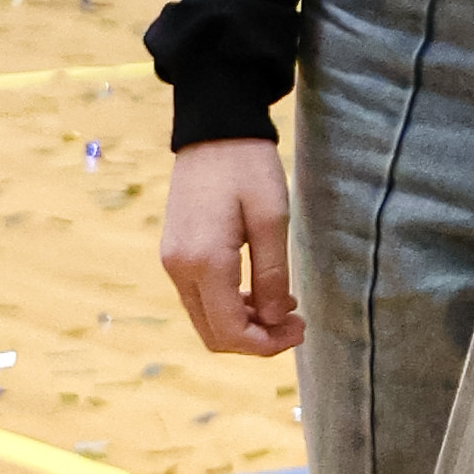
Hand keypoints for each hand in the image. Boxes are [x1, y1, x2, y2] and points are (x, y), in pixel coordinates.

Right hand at [162, 139, 302, 354]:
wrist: (214, 128)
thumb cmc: (248, 166)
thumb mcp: (272, 218)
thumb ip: (272, 274)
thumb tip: (274, 320)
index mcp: (203, 262)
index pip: (228, 331)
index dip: (265, 344)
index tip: (300, 330)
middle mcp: (178, 268)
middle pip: (213, 333)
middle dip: (256, 338)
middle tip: (296, 323)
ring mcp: (172, 261)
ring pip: (206, 317)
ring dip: (244, 322)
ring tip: (285, 305)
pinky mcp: (175, 252)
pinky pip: (201, 296)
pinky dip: (230, 303)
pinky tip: (262, 290)